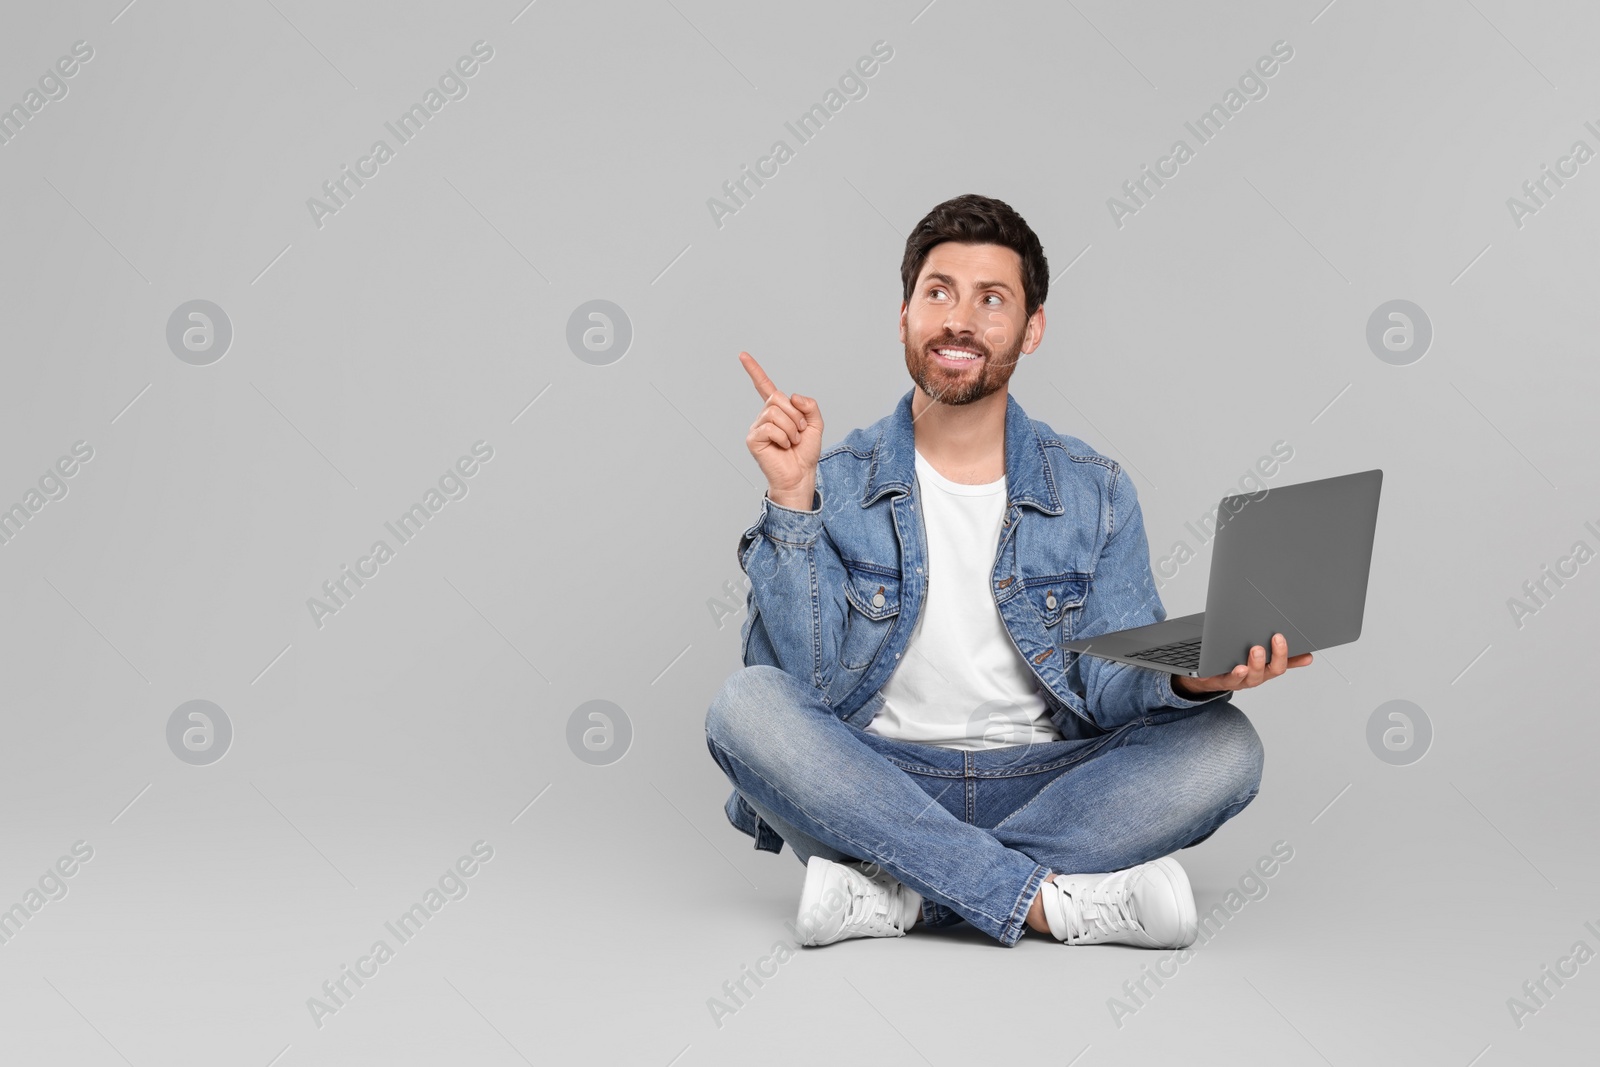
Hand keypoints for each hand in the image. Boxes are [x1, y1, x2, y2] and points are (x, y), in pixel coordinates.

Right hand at [740, 351, 823, 509]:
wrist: (801, 476)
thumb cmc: (805, 453)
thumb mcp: (816, 425)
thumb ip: (810, 406)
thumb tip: (792, 396)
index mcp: (778, 411)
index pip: (764, 386)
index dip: (754, 370)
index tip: (743, 355)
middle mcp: (764, 417)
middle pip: (778, 398)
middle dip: (795, 415)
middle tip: (799, 432)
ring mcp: (757, 427)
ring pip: (775, 412)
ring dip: (791, 428)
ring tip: (792, 442)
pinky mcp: (753, 439)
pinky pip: (770, 427)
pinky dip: (783, 437)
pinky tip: (783, 447)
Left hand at [1172, 633, 1312, 695]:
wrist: (1206, 677)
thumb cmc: (1234, 663)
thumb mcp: (1257, 659)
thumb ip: (1276, 654)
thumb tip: (1303, 651)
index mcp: (1265, 669)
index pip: (1285, 663)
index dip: (1296, 659)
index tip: (1307, 652)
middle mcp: (1256, 677)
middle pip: (1272, 670)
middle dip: (1277, 655)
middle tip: (1277, 638)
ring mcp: (1240, 680)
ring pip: (1252, 676)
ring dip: (1257, 664)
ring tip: (1257, 650)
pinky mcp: (1221, 681)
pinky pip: (1230, 680)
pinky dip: (1235, 674)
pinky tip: (1238, 667)